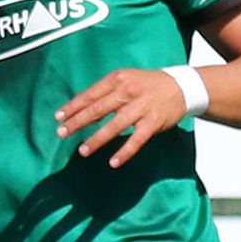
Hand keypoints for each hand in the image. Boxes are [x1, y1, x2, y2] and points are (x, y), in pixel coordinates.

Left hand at [56, 68, 193, 168]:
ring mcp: (141, 107)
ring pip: (115, 126)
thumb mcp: (126, 79)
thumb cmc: (147, 85)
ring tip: (83, 151)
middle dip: (78, 122)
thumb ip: (106, 92)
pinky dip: (125, 152)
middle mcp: (128, 91)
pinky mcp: (153, 122)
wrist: (182, 87)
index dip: (73, 106)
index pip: (91, 94)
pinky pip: (137, 140)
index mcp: (118, 79)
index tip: (58, 117)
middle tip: (62, 133)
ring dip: (97, 139)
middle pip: (98, 109)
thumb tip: (81, 108)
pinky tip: (113, 162)